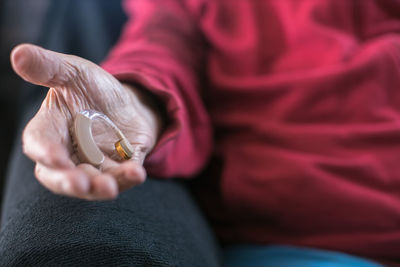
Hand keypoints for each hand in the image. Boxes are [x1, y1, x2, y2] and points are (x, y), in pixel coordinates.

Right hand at [11, 44, 162, 199]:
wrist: (128, 101)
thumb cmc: (94, 89)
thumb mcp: (74, 72)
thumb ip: (48, 67)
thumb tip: (18, 54)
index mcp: (52, 128)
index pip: (40, 142)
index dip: (45, 151)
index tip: (54, 157)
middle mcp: (70, 152)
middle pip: (60, 176)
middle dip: (68, 182)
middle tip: (80, 184)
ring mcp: (97, 163)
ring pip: (92, 183)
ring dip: (99, 187)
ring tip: (109, 188)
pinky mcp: (121, 166)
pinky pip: (122, 176)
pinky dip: (128, 177)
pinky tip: (137, 173)